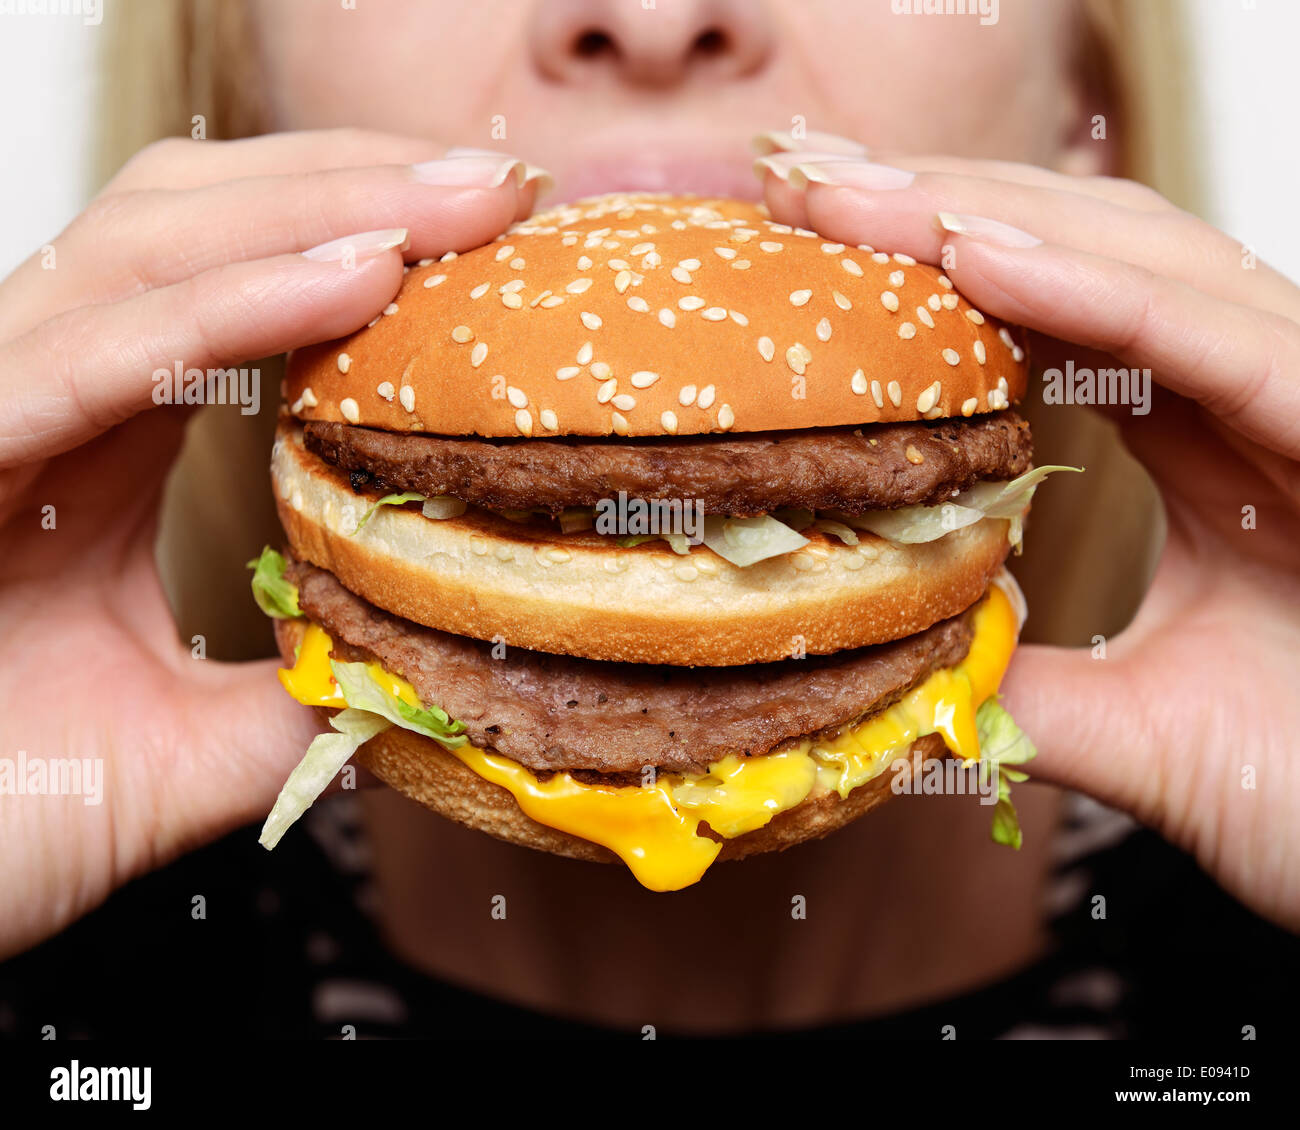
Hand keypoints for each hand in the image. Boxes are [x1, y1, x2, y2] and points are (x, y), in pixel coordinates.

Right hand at [0, 130, 546, 957]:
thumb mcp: (185, 751)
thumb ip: (296, 693)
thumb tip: (417, 666)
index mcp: (95, 447)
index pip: (232, 286)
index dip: (359, 239)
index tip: (496, 242)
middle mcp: (41, 397)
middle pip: (196, 222)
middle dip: (355, 186)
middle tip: (503, 183)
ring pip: (147, 250)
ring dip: (316, 211)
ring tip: (459, 204)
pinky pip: (92, 353)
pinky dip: (227, 306)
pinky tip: (355, 277)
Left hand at [757, 141, 1299, 930]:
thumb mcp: (1143, 726)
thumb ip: (1033, 680)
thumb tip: (915, 656)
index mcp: (1215, 443)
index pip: (1060, 320)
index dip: (939, 275)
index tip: (815, 256)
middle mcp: (1258, 393)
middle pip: (1083, 258)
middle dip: (938, 213)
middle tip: (801, 188)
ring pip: (1139, 264)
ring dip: (986, 221)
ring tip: (851, 200)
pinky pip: (1209, 336)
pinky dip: (1089, 288)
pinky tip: (971, 252)